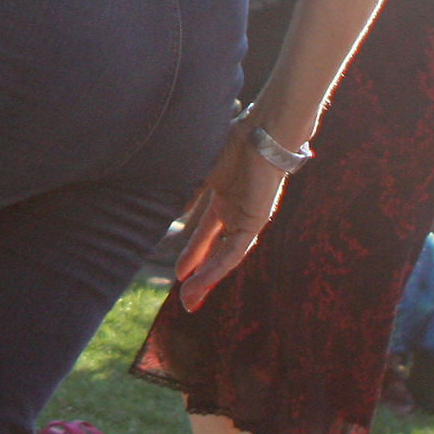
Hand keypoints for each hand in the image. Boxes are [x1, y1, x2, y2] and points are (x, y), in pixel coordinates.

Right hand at [166, 136, 303, 298]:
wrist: (261, 132)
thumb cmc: (233, 143)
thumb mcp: (200, 173)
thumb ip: (187, 195)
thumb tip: (172, 215)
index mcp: (224, 199)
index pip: (206, 236)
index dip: (192, 256)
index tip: (178, 274)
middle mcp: (236, 212)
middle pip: (215, 252)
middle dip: (199, 276)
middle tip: (185, 299)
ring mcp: (247, 218)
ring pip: (224, 257)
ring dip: (207, 279)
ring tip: (189, 300)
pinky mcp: (255, 222)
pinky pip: (233, 252)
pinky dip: (216, 268)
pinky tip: (200, 281)